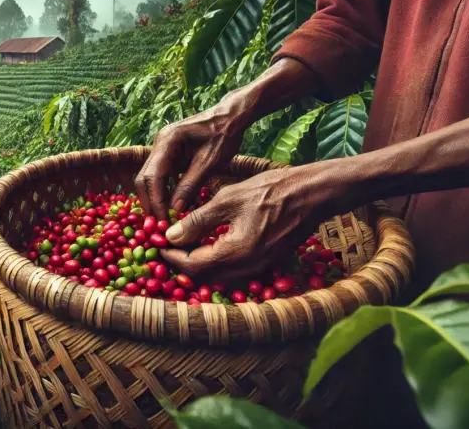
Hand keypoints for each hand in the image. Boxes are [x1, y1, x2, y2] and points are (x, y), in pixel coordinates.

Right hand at [134, 94, 253, 219]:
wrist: (231, 116)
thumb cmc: (224, 135)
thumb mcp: (210, 162)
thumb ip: (190, 185)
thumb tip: (175, 210)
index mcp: (168, 141)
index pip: (153, 177)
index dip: (156, 202)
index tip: (163, 221)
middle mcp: (159, 142)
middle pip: (145, 178)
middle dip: (151, 203)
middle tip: (160, 225)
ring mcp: (162, 147)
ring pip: (150, 178)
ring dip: (155, 198)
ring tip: (165, 219)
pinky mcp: (168, 153)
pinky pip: (160, 175)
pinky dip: (163, 190)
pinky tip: (172, 205)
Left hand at [160, 163, 347, 277]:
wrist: (311, 194)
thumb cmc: (269, 191)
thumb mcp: (226, 200)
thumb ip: (196, 221)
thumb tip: (170, 236)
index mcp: (235, 254)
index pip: (193, 266)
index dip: (171, 256)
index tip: (157, 243)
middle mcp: (247, 269)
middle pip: (205, 277)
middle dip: (182, 264)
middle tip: (167, 246)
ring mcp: (259, 269)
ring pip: (220, 276)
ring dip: (199, 265)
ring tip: (184, 245)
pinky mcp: (267, 264)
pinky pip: (235, 271)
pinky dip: (217, 262)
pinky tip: (209, 245)